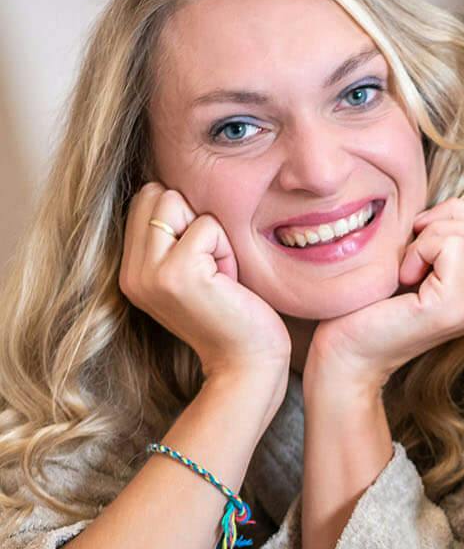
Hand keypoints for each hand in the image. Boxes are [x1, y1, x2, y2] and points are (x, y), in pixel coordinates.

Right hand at [118, 183, 289, 389]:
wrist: (247, 362)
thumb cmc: (234, 312)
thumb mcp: (193, 271)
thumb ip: (174, 237)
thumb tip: (170, 186)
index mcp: (132, 270)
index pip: (145, 200)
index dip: (185, 217)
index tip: (203, 259)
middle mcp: (132, 272)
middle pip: (157, 195)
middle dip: (196, 220)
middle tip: (213, 266)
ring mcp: (150, 273)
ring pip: (176, 203)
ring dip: (212, 234)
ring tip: (220, 274)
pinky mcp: (177, 274)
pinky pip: (208, 226)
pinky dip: (227, 250)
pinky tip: (229, 283)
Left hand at [306, 199, 463, 388]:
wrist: (344, 356)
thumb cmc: (367, 307)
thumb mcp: (413, 264)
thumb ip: (440, 241)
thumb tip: (448, 207)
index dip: (461, 215)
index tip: (421, 234)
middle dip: (453, 216)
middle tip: (416, 242)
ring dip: (437, 233)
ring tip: (410, 262)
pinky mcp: (452, 308)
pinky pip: (452, 246)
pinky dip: (422, 248)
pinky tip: (402, 275)